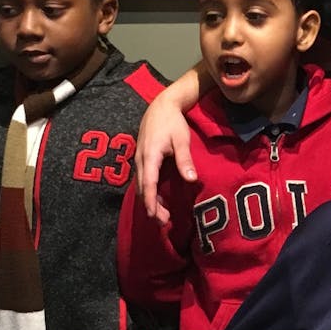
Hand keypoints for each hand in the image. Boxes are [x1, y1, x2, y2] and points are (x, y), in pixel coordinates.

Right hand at [135, 89, 197, 223]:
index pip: (148, 184)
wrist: (161, 106)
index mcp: (150, 156)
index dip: (150, 202)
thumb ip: (185, 160)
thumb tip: (191, 179)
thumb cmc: (172, 122)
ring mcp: (139, 159)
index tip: (154, 217)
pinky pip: (142, 180)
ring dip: (149, 201)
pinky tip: (158, 199)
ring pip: (141, 186)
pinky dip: (148, 192)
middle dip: (151, 207)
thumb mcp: (182, 139)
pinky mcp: (141, 159)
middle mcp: (140, 160)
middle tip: (163, 223)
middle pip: (143, 189)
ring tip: (162, 215)